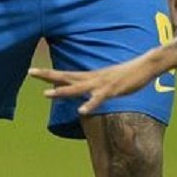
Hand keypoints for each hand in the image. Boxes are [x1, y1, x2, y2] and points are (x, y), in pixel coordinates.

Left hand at [29, 55, 161, 114]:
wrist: (146, 65)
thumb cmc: (129, 73)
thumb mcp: (109, 79)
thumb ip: (97, 85)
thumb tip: (88, 91)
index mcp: (91, 76)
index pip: (66, 74)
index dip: (50, 74)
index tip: (34, 72)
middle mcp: (93, 78)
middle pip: (66, 77)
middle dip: (48, 76)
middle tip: (30, 72)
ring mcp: (101, 84)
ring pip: (78, 88)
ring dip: (62, 91)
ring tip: (46, 94)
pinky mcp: (112, 90)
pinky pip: (99, 99)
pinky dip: (90, 104)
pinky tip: (81, 111)